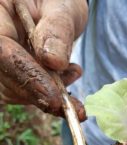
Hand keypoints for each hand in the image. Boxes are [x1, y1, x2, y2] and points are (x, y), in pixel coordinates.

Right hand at [0, 0, 87, 117]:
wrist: (56, 8)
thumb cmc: (58, 0)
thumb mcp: (62, 6)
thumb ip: (57, 30)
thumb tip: (53, 62)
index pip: (3, 51)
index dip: (28, 77)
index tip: (54, 98)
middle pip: (5, 77)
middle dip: (40, 94)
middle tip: (71, 107)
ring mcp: (0, 59)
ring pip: (13, 90)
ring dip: (46, 95)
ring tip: (73, 73)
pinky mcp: (10, 72)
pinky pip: (23, 92)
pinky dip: (47, 94)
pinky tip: (67, 77)